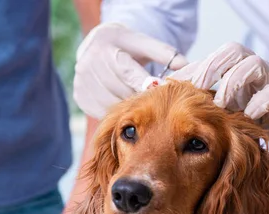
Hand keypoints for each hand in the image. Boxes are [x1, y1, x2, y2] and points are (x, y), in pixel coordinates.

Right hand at [73, 22, 187, 119]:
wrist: (96, 45)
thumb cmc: (126, 45)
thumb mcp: (144, 44)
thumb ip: (165, 54)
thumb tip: (188, 67)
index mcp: (107, 49)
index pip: (130, 73)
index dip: (148, 86)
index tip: (163, 94)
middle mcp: (90, 66)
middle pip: (123, 92)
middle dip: (142, 99)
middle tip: (158, 105)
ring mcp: (83, 83)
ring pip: (114, 106)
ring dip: (130, 109)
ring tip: (143, 106)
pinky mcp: (81, 97)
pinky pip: (104, 113)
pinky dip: (117, 115)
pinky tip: (127, 109)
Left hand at [169, 43, 268, 153]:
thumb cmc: (255, 114)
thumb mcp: (228, 108)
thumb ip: (206, 101)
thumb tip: (170, 98)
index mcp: (237, 67)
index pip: (212, 58)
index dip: (192, 69)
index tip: (172, 86)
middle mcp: (253, 67)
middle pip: (232, 51)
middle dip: (212, 68)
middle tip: (196, 90)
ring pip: (253, 65)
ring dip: (233, 83)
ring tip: (220, 104)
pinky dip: (260, 102)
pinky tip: (248, 115)